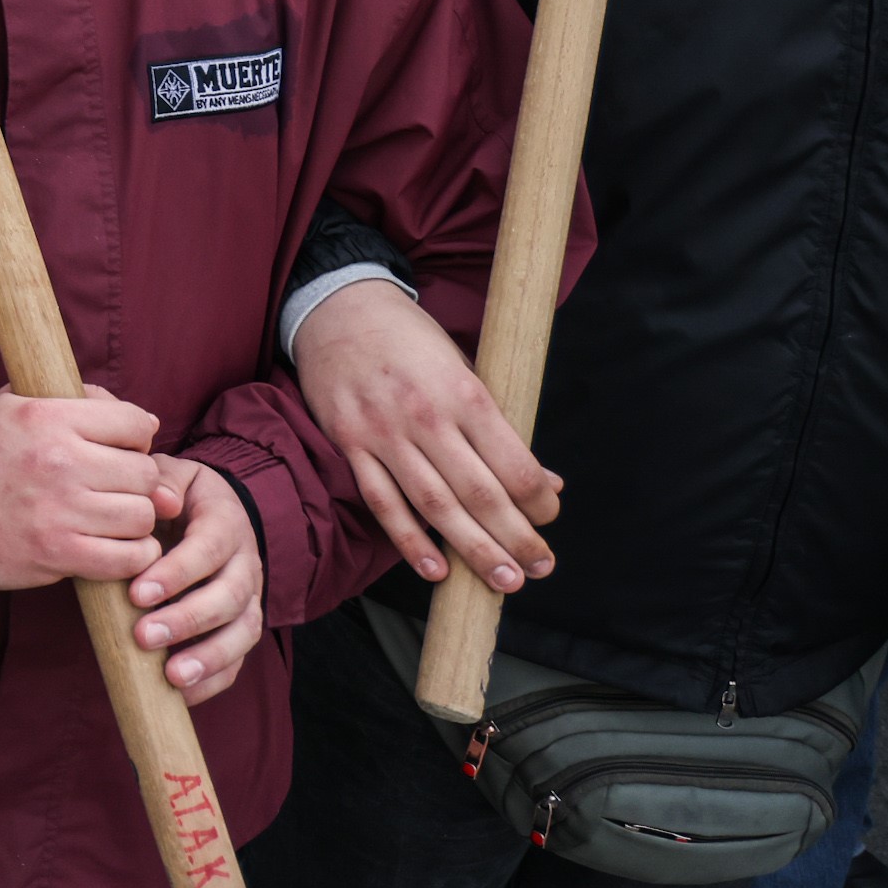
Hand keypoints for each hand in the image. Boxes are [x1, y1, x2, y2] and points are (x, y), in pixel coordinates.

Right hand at [0, 383, 165, 593]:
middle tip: (115, 489)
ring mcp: (59, 510)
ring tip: (114, 519)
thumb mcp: (17, 403)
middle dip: (137, 482)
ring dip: (134, 521)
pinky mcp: (56, 553)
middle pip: (144, 474)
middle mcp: (58, 461)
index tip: (121, 450)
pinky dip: (131, 557)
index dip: (136, 438)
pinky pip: (126, 558)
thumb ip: (80, 400)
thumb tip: (148, 424)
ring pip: (142, 516)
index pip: (134, 423)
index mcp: (48, 417)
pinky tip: (115, 548)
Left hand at [126, 456, 267, 703]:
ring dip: (209, 656)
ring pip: (243, 630)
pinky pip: (240, 658)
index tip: (137, 593)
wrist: (208, 508)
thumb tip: (160, 500)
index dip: (177, 573)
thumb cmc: (174, 495)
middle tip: (144, 637)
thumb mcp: (167, 475)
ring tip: (172, 676)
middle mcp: (246, 560)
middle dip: (188, 619)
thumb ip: (158, 483)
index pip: (209, 548)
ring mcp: (250, 596)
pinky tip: (183, 695)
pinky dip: (215, 679)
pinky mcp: (243, 624)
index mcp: (225, 520)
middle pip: (230, 596)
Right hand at [290, 277, 559, 593]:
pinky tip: (435, 569)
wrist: (338, 307)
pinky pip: (382, 501)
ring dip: (473, 550)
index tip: (549, 516)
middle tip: (539, 569)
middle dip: (516, 538)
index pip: (514, 463)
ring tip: (504, 580)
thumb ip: (500, 429)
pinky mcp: (349, 443)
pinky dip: (409, 540)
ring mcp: (383, 432)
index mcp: (464, 393)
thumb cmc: (411, 340)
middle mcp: (425, 416)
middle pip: (479, 494)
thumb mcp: (465, 369)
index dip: (539, 501)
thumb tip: (546, 483)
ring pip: (434, 506)